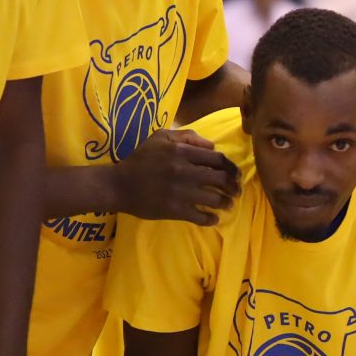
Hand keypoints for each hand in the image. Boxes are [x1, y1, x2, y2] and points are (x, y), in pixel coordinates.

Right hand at [113, 126, 238, 222]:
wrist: (118, 185)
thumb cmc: (140, 159)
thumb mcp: (160, 138)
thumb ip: (187, 137)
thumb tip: (212, 145)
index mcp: (182, 152)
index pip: (218, 159)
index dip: (231, 168)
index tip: (236, 174)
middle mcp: (184, 171)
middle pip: (221, 179)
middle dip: (233, 186)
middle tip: (236, 191)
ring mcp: (181, 192)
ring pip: (215, 198)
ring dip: (226, 202)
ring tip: (228, 204)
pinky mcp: (175, 210)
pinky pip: (201, 216)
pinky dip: (211, 219)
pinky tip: (214, 218)